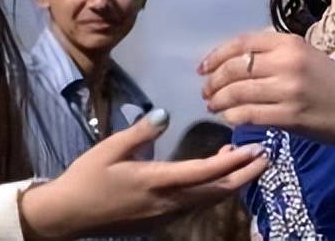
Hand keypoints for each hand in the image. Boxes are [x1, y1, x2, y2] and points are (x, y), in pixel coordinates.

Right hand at [19, 109, 267, 239]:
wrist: (67, 216)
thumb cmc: (86, 177)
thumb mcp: (110, 149)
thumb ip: (140, 132)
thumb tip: (165, 114)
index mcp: (156, 182)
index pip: (205, 173)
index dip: (235, 163)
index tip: (256, 149)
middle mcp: (167, 203)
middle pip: (216, 191)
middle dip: (244, 175)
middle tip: (266, 157)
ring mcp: (165, 215)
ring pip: (208, 200)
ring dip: (230, 181)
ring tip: (245, 159)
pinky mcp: (160, 220)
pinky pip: (196, 204)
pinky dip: (212, 189)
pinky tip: (214, 173)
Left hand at [199, 31, 334, 145]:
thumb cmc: (332, 83)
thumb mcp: (307, 55)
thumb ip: (275, 53)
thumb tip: (235, 59)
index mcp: (291, 42)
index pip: (242, 43)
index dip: (216, 55)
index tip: (202, 68)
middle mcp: (288, 62)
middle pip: (235, 68)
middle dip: (213, 81)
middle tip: (205, 91)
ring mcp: (289, 90)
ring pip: (238, 92)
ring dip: (219, 100)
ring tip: (213, 105)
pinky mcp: (289, 116)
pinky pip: (249, 114)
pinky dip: (233, 116)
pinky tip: (229, 117)